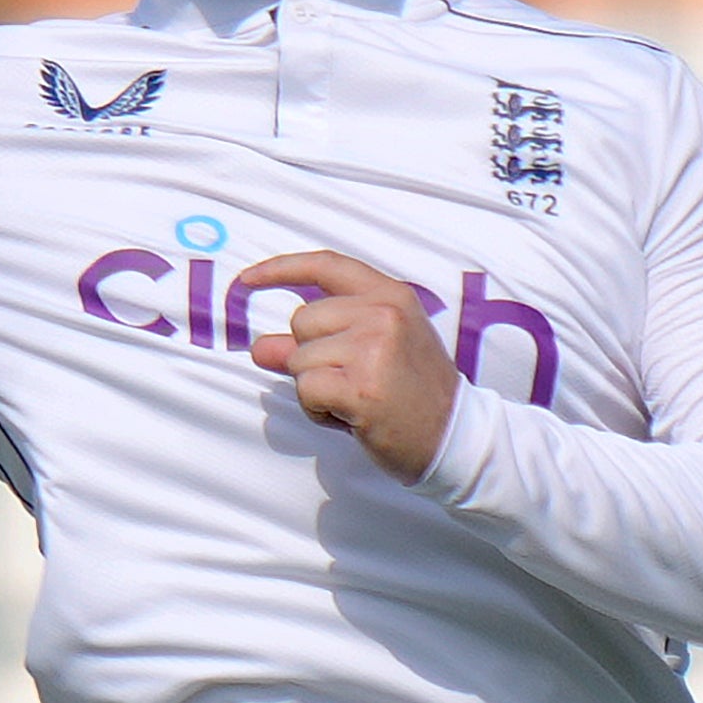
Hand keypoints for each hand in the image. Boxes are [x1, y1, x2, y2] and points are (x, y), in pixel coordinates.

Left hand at [239, 250, 460, 484]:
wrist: (454, 436)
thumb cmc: (411, 393)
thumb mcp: (372, 351)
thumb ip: (315, 342)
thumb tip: (261, 348)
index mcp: (390, 296)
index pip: (326, 266)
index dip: (281, 269)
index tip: (247, 279)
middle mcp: (383, 314)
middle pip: (302, 321)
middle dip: (311, 355)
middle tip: (352, 380)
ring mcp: (374, 348)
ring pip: (300, 359)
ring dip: (316, 387)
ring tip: (355, 399)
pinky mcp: (361, 386)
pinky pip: (306, 389)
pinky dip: (317, 409)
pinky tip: (349, 416)